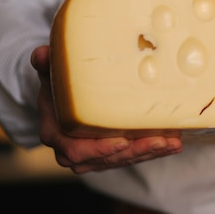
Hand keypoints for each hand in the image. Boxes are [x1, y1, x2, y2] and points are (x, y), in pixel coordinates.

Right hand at [31, 45, 181, 173]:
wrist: (63, 96)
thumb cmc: (58, 84)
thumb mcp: (50, 72)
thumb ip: (46, 64)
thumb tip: (41, 53)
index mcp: (56, 134)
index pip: (75, 151)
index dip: (98, 150)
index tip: (121, 142)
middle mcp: (74, 150)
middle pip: (106, 160)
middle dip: (135, 152)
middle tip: (159, 141)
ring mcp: (95, 155)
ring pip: (124, 160)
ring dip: (149, 152)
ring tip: (171, 142)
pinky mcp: (112, 154)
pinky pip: (133, 156)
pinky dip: (154, 150)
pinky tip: (173, 142)